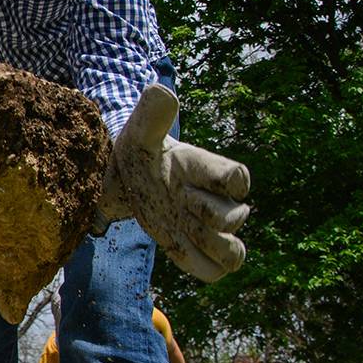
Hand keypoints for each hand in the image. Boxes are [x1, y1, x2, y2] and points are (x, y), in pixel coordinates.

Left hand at [98, 84, 250, 281]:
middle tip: (172, 200)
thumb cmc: (138, 153)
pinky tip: (177, 245)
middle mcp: (216, 199)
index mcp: (208, 169)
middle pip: (236, 218)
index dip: (220, 184)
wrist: (123, 179)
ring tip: (179, 228)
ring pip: (234, 253)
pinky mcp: (195, 248)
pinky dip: (200, 265)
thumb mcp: (139, 135)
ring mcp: (207, 226)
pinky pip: (216, 271)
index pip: (239, 179)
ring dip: (208, 246)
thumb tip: (161, 91)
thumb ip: (152, 115)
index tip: (184, 178)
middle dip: (202, 214)